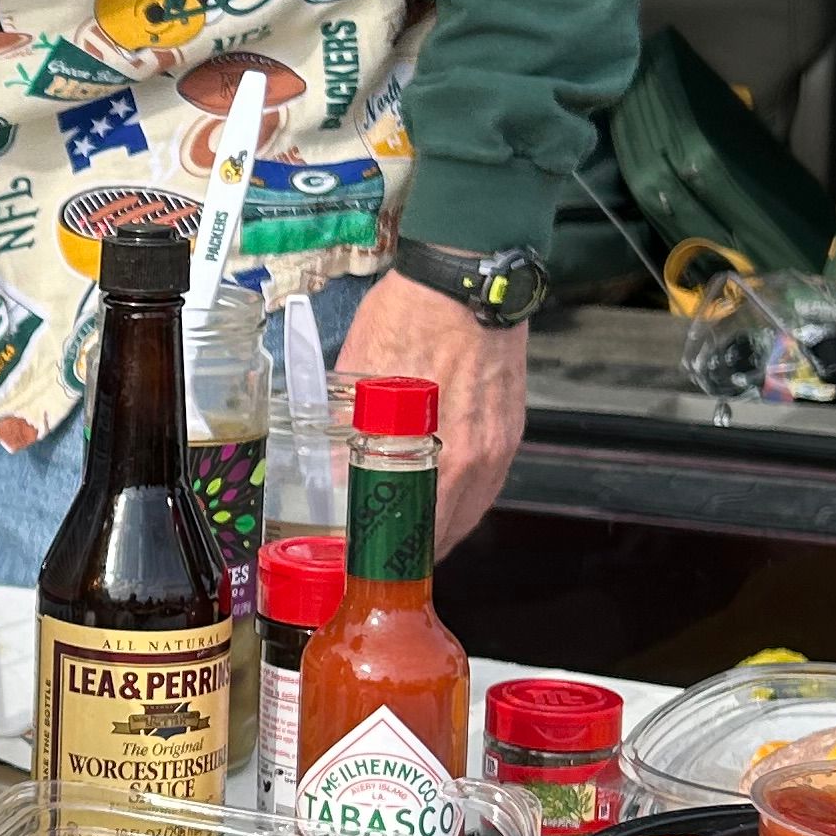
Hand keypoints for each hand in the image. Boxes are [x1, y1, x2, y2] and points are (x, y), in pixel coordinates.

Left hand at [335, 270, 526, 555]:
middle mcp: (469, 459)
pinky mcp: (510, 431)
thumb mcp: (356, 377)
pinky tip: (446, 503)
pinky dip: (465, 503)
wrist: (465, 277)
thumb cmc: (409, 316)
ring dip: (440, 532)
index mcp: (427, 450)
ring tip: (411, 539)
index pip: (405, 530)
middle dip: (409, 550)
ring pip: (468, 515)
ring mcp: (496, 446)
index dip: (380, 552)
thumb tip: (325, 477)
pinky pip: (488, 487)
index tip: (360, 559)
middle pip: (440, 534)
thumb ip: (342, 433)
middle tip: (382, 557)